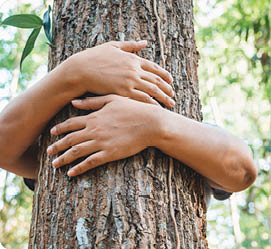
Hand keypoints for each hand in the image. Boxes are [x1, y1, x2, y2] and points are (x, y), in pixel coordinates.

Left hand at [47, 95, 161, 175]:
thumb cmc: (133, 109)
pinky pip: (90, 162)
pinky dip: (79, 168)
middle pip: (70, 139)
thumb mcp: (112, 100)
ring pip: (76, 152)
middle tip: (48, 152)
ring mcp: (101, 143)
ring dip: (64, 159)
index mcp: (94, 117)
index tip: (51, 133)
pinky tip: (71, 173)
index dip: (60, 129)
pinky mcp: (109, 154)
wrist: (150, 123)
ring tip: (55, 164)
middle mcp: (94, 130)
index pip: (71, 124)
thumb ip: (92, 102)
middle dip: (57, 146)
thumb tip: (74, 102)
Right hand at [63, 40, 174, 106]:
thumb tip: (144, 42)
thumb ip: (130, 45)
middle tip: (173, 95)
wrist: (81, 70)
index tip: (171, 80)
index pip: (154, 68)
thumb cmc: (94, 57)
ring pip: (152, 91)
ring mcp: (130, 81)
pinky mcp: (123, 92)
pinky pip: (141, 99)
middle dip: (167, 88)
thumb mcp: (113, 46)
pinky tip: (157, 108)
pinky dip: (151, 104)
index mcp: (133, 59)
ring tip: (171, 103)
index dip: (164, 74)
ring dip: (163, 97)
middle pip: (156, 80)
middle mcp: (134, 70)